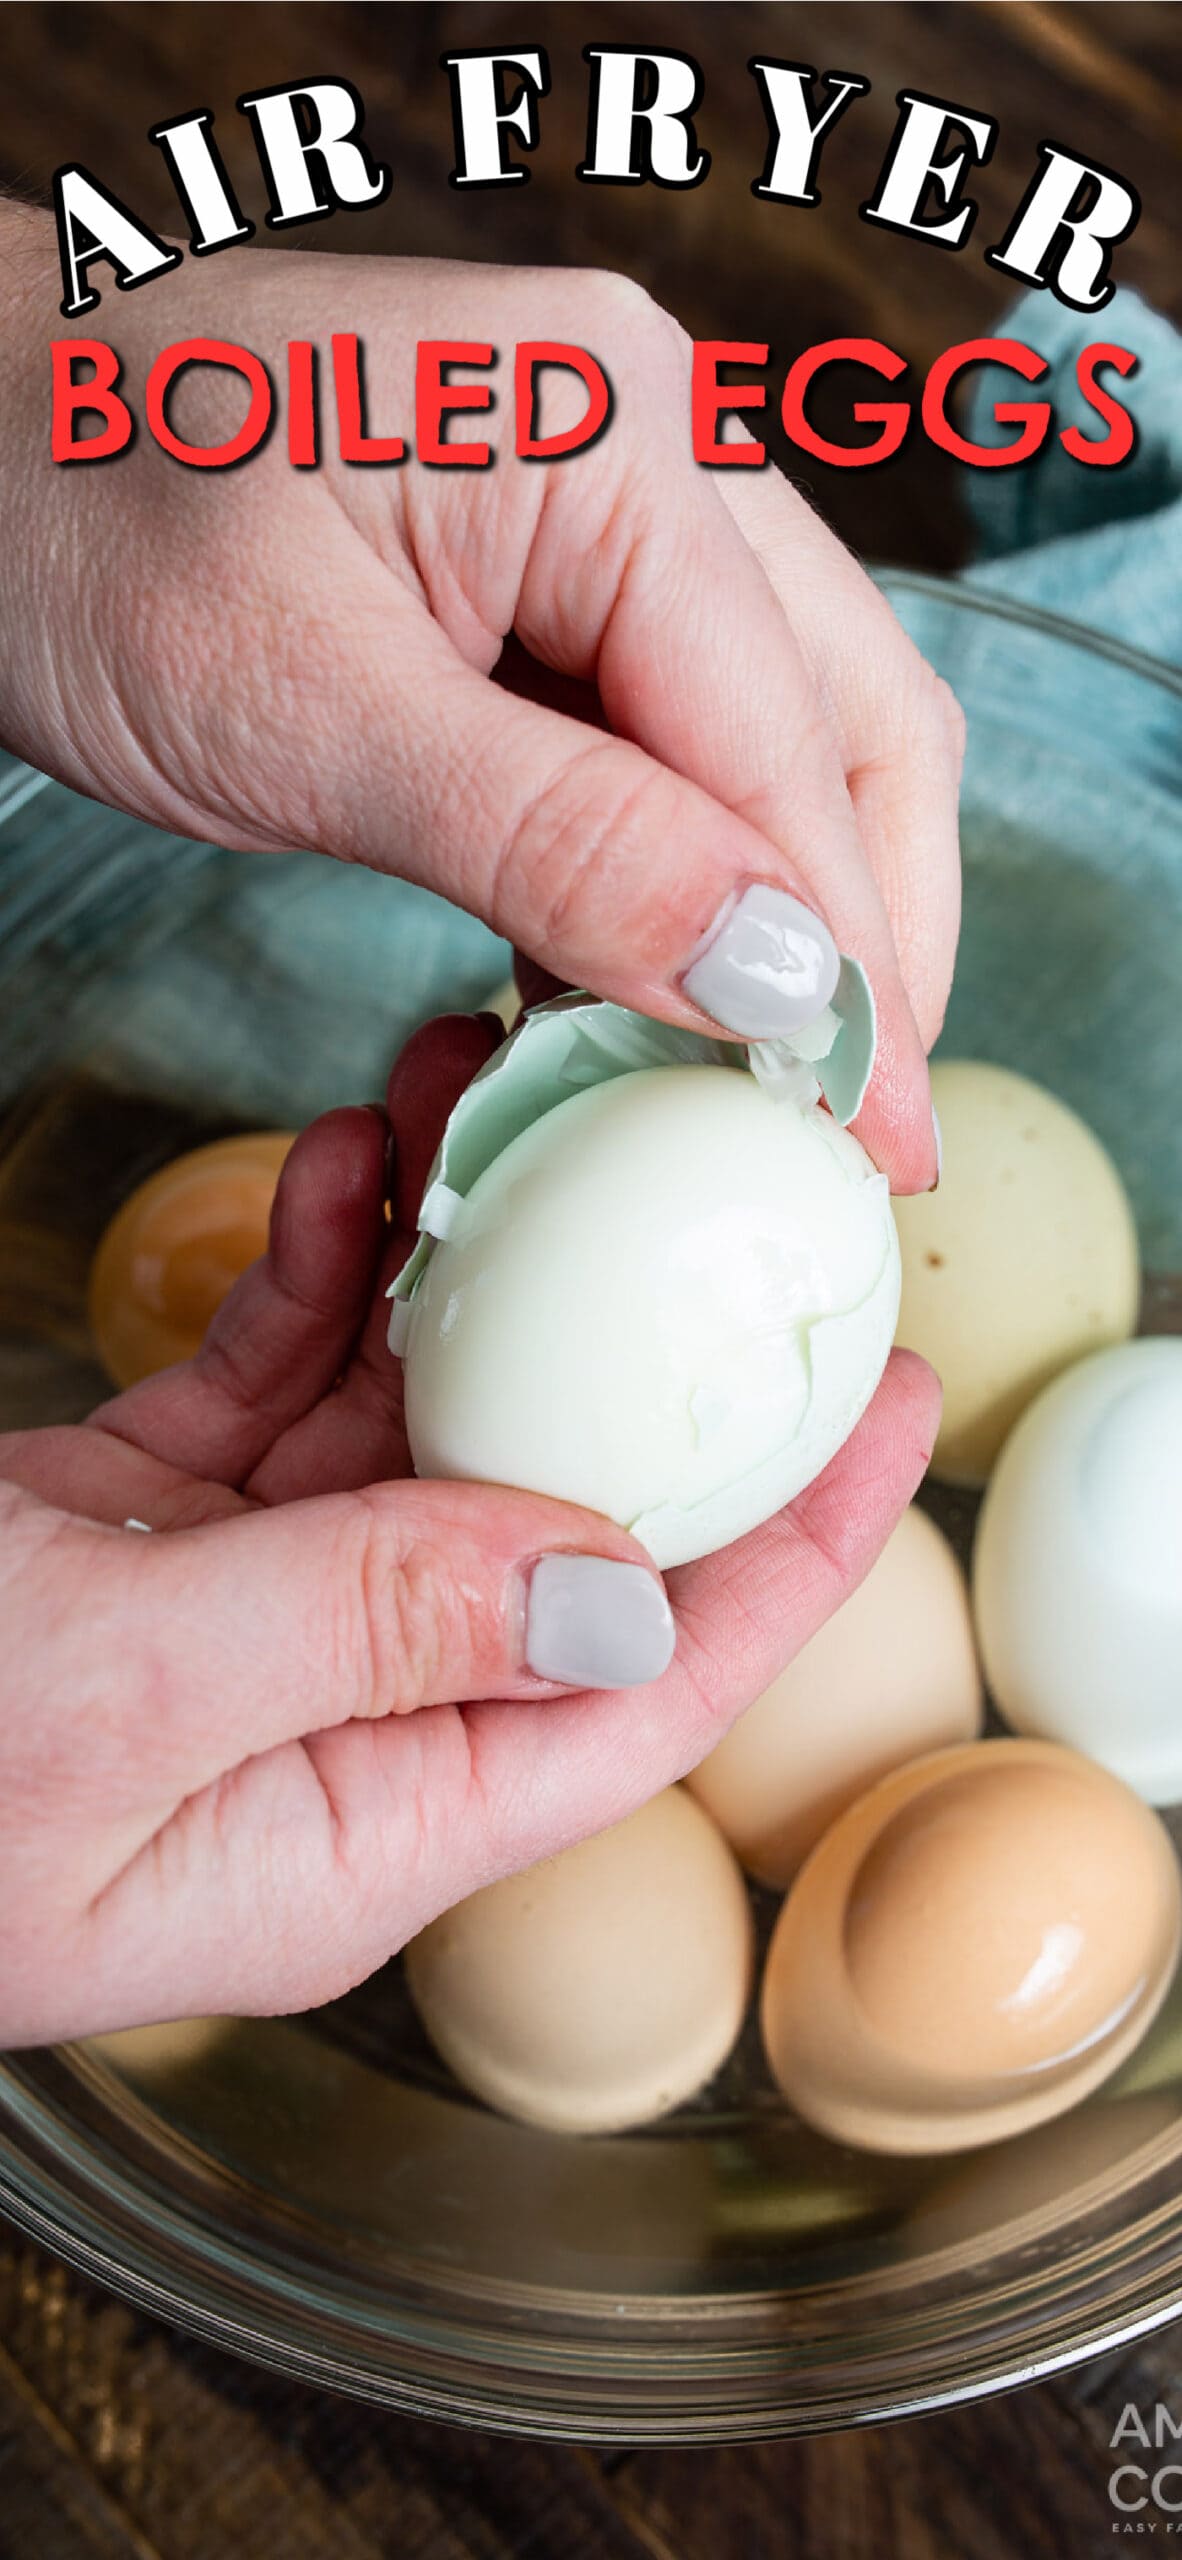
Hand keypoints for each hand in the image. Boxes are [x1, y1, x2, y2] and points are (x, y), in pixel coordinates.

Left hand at [0, 210, 956, 1188]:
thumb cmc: (68, 523)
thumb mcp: (308, 714)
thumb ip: (560, 844)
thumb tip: (777, 982)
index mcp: (610, 429)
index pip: (790, 744)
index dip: (852, 966)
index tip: (881, 1143)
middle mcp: (651, 438)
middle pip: (849, 723)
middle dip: (869, 940)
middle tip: (859, 1130)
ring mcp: (612, 494)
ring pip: (781, 737)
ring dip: (788, 916)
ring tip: (766, 1086)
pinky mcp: (552, 565)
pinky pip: (674, 739)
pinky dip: (683, 876)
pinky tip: (649, 991)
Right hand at [0, 1016, 938, 2046]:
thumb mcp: (113, 1701)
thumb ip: (368, 1630)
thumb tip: (614, 1586)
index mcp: (352, 1824)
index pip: (637, 1692)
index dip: (783, 1549)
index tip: (888, 1395)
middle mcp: (320, 1726)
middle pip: (545, 1533)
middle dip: (625, 1352)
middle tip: (703, 1183)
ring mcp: (225, 1620)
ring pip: (405, 1429)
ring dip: (465, 1271)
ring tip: (506, 1102)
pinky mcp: (134, 1528)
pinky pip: (271, 1387)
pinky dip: (320, 1275)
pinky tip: (354, 1163)